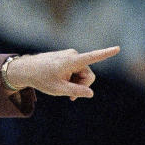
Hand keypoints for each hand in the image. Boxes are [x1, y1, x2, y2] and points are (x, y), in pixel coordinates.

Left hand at [5, 47, 119, 99]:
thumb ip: (75, 92)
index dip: (106, 53)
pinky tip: (61, 81)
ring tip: (62, 86)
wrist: (26, 69)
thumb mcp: (58, 89)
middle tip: (69, 96)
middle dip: (82, 86)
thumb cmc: (41, 79)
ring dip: (76, 82)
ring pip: (82, 74)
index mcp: (71, 61)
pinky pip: (76, 70)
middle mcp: (73, 55)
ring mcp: (70, 55)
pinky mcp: (68, 57)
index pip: (92, 57)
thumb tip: (90, 93)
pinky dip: (72, 78)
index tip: (118, 48)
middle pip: (88, 75)